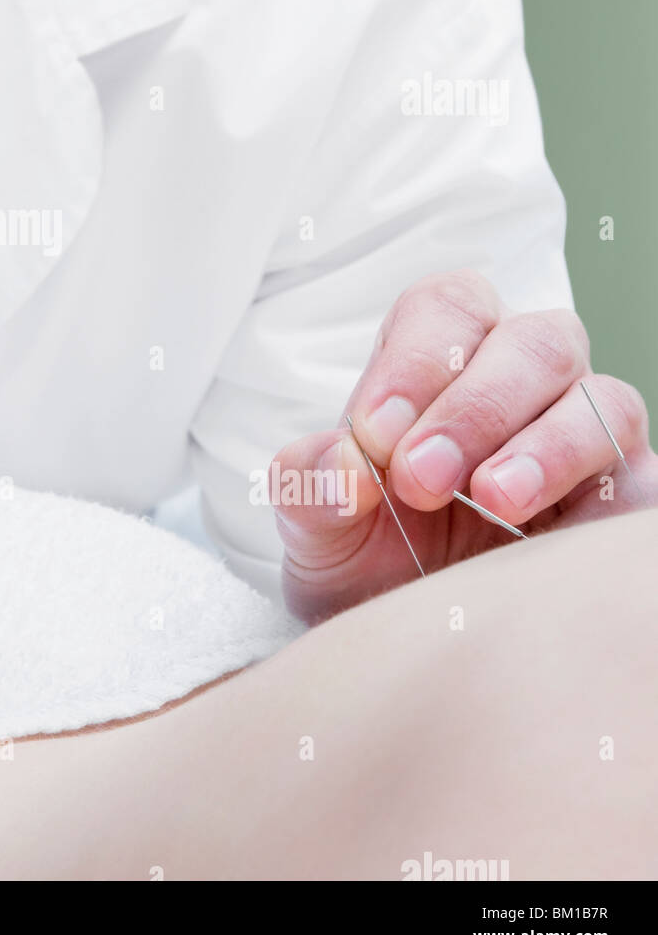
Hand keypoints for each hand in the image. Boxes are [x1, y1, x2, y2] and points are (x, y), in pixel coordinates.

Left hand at [271, 269, 657, 623]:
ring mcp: (582, 434)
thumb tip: (344, 464)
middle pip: (535, 342)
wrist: (396, 625)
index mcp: (440, 352)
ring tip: (494, 500)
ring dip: (547, 447)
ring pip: (604, 401)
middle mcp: (522, 378)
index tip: (375, 432)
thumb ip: (310, 482)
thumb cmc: (358, 547)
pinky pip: (640, 484)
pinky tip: (546, 547)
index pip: (447, 309)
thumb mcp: (311, 519)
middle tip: (422, 479)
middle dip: (476, 408)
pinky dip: (601, 508)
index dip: (416, 360)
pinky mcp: (621, 499)